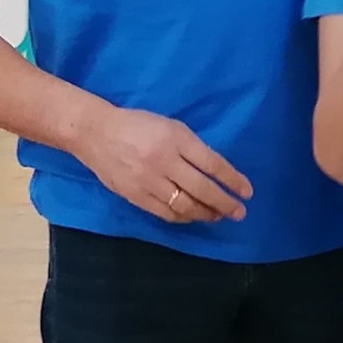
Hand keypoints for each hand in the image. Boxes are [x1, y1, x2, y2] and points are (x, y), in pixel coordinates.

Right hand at [72, 104, 252, 224]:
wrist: (96, 133)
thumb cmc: (137, 125)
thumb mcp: (168, 126)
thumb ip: (190, 147)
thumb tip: (214, 173)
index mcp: (175, 138)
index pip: (212, 164)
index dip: (232, 180)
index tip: (246, 191)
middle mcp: (164, 161)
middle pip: (202, 189)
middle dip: (224, 203)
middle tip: (238, 212)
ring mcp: (149, 181)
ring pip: (185, 205)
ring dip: (205, 213)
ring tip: (217, 215)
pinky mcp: (136, 196)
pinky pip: (165, 213)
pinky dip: (183, 217)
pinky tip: (193, 217)